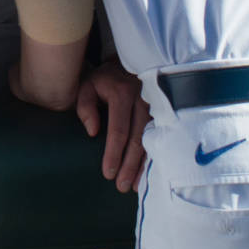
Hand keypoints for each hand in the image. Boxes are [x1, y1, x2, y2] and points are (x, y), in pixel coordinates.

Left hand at [72, 62, 148, 191]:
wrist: (130, 63)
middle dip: (129, 165)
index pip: (119, 129)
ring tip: (135, 186)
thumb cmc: (105, 79)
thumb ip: (85, 106)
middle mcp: (143, 100)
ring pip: (151, 141)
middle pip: (137, 139)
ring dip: (143, 165)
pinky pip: (160, 137)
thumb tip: (93, 131)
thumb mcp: (88, 85)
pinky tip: (149, 173)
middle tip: (121, 186)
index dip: (114, 153)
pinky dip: (154, 157)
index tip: (108, 173)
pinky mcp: (164, 112)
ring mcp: (157, 106)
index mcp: (122, 93)